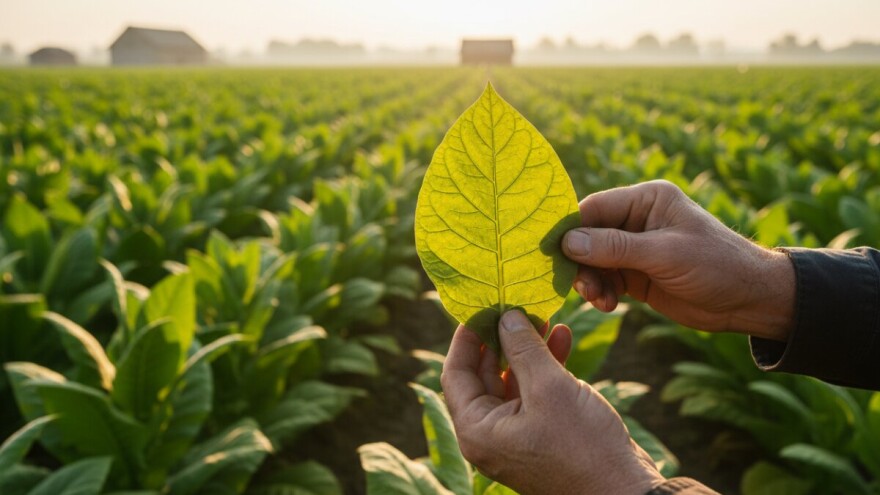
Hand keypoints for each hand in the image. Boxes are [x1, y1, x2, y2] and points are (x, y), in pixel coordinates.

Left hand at [441, 310, 663, 494]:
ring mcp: (514, 436)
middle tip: (517, 307)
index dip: (466, 337)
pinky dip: (545, 367)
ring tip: (545, 318)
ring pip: (512, 381)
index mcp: (477, 430)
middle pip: (482, 375)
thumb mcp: (550, 387)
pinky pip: (533, 394)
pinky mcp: (539, 435)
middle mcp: (489, 435)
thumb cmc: (583, 445)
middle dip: (503, 339)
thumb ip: (523, 347)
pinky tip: (562, 339)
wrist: (625, 489)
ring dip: (528, 350)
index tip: (481, 307)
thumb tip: (505, 316)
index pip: (455, 373)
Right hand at [562, 180, 794, 340]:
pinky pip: (604, 279)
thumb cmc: (716, 265)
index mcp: (646, 200)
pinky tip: (606, 304)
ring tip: (598, 298)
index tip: (550, 251)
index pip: (594, 208)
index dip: (570, 229)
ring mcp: (635, 248)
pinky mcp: (636, 275)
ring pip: (592, 260)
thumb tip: (568, 242)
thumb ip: (615, 248)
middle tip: (577, 284)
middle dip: (578, 260)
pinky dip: (599, 292)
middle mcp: (637, 220)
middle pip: (588, 235)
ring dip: (588, 280)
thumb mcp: (665, 254)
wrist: (750, 300)